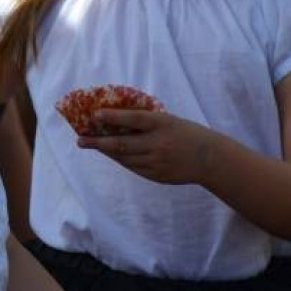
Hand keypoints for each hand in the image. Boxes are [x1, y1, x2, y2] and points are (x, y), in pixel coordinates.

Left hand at [75, 108, 219, 184]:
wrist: (209, 158)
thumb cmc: (185, 133)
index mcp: (162, 124)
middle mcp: (158, 143)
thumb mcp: (168, 120)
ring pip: (124, 157)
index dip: (113, 116)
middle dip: (98, 142)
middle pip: (122, 144)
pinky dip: (120, 160)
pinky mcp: (156, 175)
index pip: (134, 118)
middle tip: (80, 140)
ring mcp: (157, 162)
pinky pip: (133, 167)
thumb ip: (145, 121)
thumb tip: (115, 120)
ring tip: (91, 144)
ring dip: (106, 151)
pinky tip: (112, 154)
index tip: (95, 114)